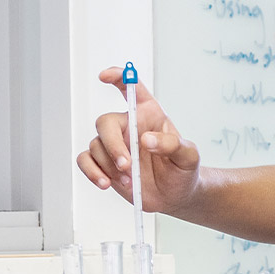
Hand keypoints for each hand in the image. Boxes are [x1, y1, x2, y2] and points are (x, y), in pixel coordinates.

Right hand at [77, 66, 201, 213]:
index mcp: (149, 114)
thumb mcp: (189, 157)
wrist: (175, 197)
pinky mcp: (104, 163)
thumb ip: (172, 144)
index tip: (105, 76)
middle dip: (112, 145)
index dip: (118, 77)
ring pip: (96, 145)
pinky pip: (85, 160)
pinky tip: (106, 183)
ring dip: (109, 165)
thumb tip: (146, 139)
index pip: (132, 88)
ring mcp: (114, 144)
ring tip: (130, 180)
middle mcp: (128, 126)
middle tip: (127, 165)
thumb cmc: (182, 171)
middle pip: (105, 122)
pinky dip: (92, 172)